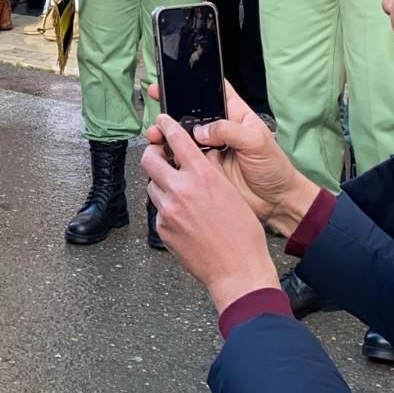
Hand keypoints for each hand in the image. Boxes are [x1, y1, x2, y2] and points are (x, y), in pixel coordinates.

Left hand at [142, 114, 281, 311]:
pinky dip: (166, 208)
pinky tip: (183, 217)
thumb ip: (213, 171)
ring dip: (161, 184)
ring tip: (178, 192)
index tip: (162, 121)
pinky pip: (158, 210)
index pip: (176, 139)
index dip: (166, 125)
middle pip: (149, 159)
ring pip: (152, 186)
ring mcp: (168, 210)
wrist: (237, 271)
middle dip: (153, 154)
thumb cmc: (243, 235)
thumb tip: (203, 157)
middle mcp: (180, 190)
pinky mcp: (162, 228)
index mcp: (202, 176)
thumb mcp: (232, 192)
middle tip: (160, 156)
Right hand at [145, 80, 319, 235]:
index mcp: (235, 115)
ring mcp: (210, 148)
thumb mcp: (257, 142)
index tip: (173, 80)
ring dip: (167, 134)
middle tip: (158, 112)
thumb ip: (229, 131)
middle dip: (172, 110)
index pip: (213, 92)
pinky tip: (161, 153)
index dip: (194, 84)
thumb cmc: (274, 168)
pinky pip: (183, 159)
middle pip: (191, 114)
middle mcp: (219, 129)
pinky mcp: (203, 168)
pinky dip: (170, 156)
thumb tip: (200, 131)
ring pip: (182, 136)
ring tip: (155, 135)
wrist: (276, 201)